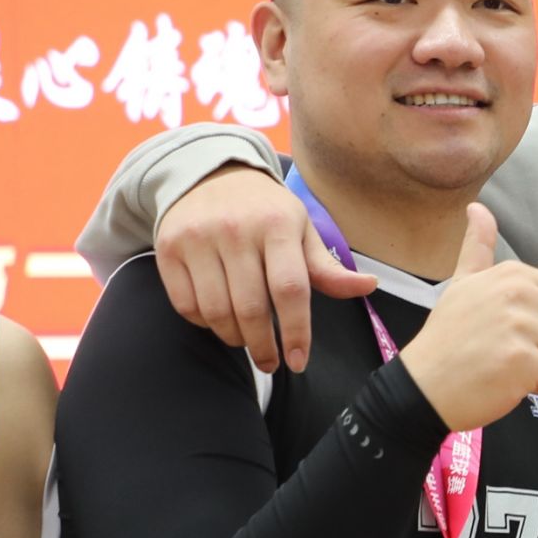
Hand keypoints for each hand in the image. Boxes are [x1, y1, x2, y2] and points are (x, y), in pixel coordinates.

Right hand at [157, 163, 376, 372]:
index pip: (290, 289)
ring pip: (216, 311)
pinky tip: (219, 321)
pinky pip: (186, 305)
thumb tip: (369, 287)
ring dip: (234, 338)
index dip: (296, 331)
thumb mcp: (301, 229)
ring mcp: (198, 238)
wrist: (210, 174)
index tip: (298, 362)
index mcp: (278, 224)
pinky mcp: (168, 248)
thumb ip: (328, 267)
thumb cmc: (265, 210)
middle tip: (271, 363)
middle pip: (250, 308)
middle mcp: (236, 230)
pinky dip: (204, 324)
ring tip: (247, 341)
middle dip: (263, 346)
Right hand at [397, 204, 537, 431]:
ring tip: (520, 369)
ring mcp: (520, 326)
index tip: (522, 333)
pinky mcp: (521, 361)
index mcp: (513, 274)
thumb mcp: (462, 284)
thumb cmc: (447, 338)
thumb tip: (476, 207)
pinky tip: (518, 384)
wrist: (422, 386)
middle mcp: (518, 293)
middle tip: (525, 354)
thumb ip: (478, 247)